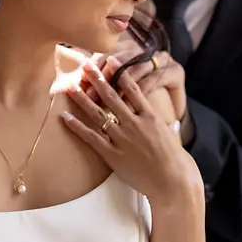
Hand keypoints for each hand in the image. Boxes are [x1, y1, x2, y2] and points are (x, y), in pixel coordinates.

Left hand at [62, 59, 202, 206]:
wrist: (173, 182)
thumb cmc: (175, 160)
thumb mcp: (169, 134)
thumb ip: (160, 122)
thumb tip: (162, 116)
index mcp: (150, 116)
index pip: (132, 88)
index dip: (120, 73)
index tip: (111, 60)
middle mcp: (135, 124)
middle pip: (112, 96)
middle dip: (97, 79)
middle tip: (86, 65)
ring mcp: (123, 139)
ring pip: (99, 114)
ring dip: (83, 99)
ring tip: (71, 87)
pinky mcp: (113, 155)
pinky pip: (92, 138)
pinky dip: (77, 127)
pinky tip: (66, 117)